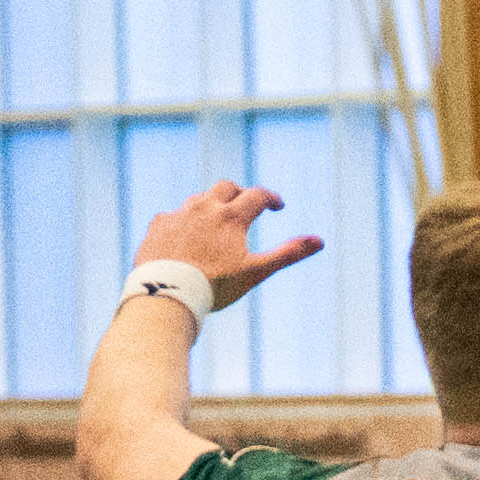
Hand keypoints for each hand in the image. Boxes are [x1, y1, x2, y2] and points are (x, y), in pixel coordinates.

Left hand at [137, 182, 323, 306]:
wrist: (166, 293)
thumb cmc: (216, 285)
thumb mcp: (256, 271)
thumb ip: (288, 254)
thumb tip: (320, 241)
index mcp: (231, 216)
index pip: (257, 195)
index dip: (271, 198)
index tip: (278, 206)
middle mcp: (204, 207)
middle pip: (226, 187)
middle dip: (240, 193)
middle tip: (247, 206)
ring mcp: (178, 214)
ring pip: (198, 199)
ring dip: (212, 205)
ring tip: (217, 222)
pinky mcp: (158, 225)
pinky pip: (174, 215)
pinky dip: (185, 221)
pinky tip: (187, 235)